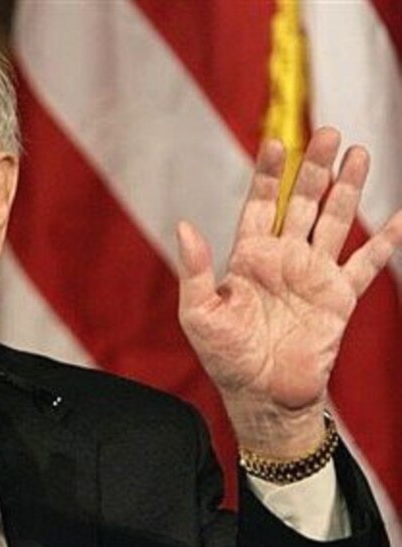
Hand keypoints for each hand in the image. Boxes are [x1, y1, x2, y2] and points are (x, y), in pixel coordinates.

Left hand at [176, 127, 401, 456]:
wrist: (262, 396)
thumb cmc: (225, 356)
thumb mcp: (199, 313)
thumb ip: (196, 270)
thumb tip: (184, 225)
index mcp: (248, 257)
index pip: (258, 204)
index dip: (267, 175)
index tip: (276, 142)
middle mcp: (283, 259)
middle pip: (301, 203)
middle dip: (314, 169)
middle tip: (327, 133)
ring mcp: (313, 275)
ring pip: (335, 221)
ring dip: (347, 189)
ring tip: (359, 153)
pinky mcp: (339, 298)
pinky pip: (367, 264)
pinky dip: (384, 241)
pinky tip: (398, 216)